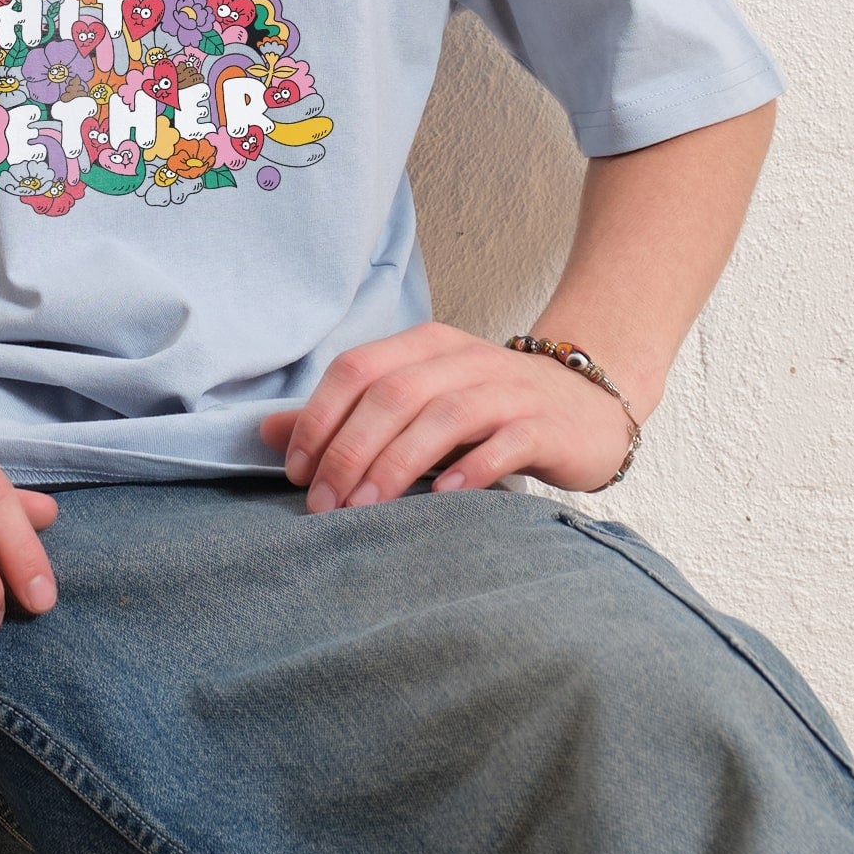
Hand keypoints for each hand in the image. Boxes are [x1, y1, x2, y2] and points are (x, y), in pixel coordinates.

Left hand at [260, 322, 643, 511]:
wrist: (587, 404)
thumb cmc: (487, 410)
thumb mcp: (414, 404)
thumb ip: (344, 417)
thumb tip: (266, 434)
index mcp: (423, 346)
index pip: (355, 369)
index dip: (319, 419)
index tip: (297, 472)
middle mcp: (463, 359)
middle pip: (393, 395)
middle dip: (349, 450)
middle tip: (324, 504)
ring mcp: (507, 389)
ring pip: (443, 416)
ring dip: (397, 463)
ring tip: (366, 507)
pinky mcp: (544, 425)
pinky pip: (505, 441)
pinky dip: (472, 466)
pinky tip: (444, 496)